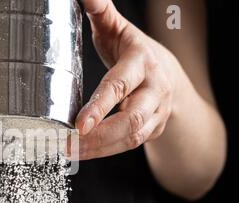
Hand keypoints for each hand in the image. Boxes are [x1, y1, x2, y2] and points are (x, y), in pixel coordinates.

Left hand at [75, 0, 181, 159]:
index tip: (79, 124)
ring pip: (131, 138)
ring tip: (68, 152)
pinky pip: (128, 146)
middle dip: (100, 136)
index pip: (121, 85)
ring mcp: (156, 113)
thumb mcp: (120, 30)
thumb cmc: (136, 51)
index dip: (101, 106)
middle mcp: (154, 90)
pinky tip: (82, 153)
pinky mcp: (152, 131)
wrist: (170, 76)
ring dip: (99, 150)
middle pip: (132, 120)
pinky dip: (104, 152)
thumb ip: (101, 13)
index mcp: (142, 62)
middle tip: (68, 144)